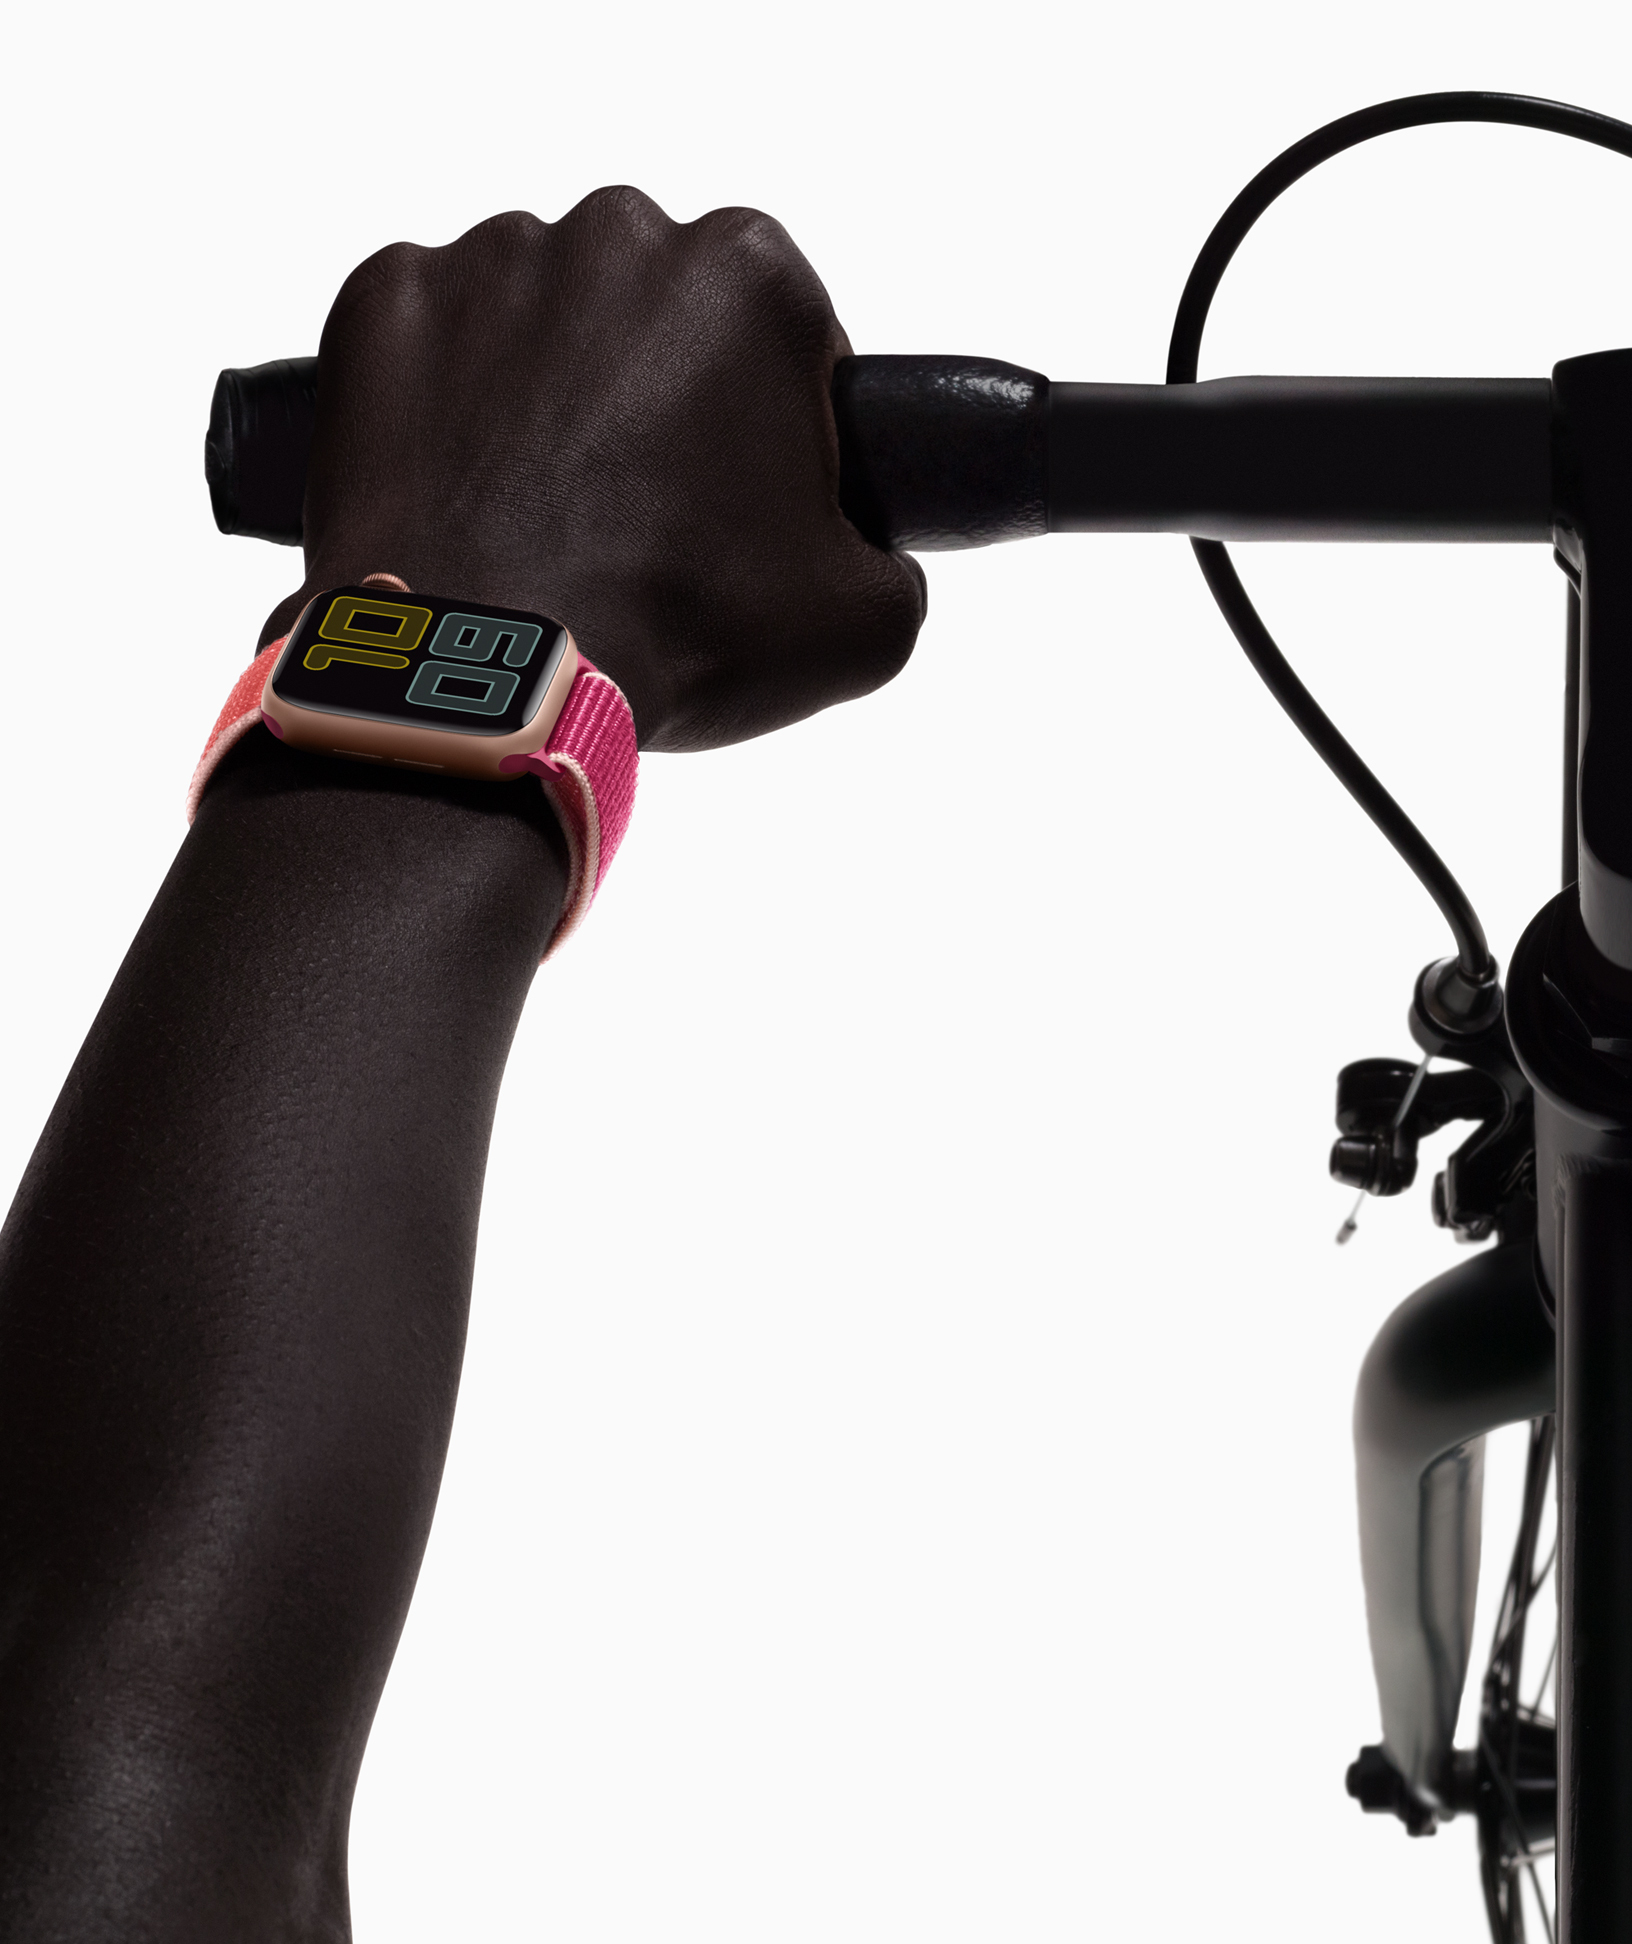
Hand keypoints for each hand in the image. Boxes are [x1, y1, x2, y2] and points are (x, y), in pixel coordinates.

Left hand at [262, 192, 926, 751]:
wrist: (485, 679)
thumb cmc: (676, 635)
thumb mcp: (860, 626)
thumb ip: (894, 565)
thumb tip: (870, 558)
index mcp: (751, 275)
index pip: (786, 333)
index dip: (772, 426)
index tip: (739, 502)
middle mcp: (619, 232)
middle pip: (656, 310)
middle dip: (657, 393)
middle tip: (640, 519)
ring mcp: (488, 258)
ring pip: (539, 317)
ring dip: (547, 391)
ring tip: (540, 516)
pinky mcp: (382, 300)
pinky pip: (428, 337)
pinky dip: (440, 397)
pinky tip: (464, 489)